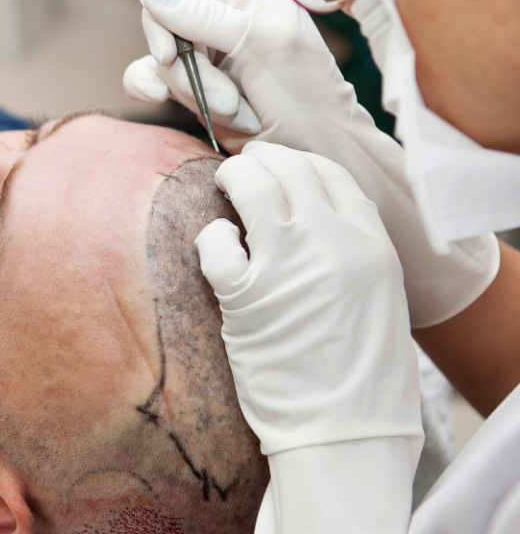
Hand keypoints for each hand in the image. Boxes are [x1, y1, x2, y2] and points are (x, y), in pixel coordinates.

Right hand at [124, 0, 498, 327]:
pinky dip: (169, 102)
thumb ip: (206, 16)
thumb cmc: (314, 112)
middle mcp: (234, 32)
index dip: (172, 3)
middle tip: (210, 83)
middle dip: (178, 53)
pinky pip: (162, 91)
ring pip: (157, 59)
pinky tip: (201, 117)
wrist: (332, 183)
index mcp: (257, 2)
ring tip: (228, 110)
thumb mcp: (263, 51)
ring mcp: (219, 70)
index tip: (176, 36)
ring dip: (178, 84)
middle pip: (165, 20)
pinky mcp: (208, 109)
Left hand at [196, 142, 421, 533]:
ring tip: (224, 186)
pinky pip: (217, 242)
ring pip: (251, 187)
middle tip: (244, 167)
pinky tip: (217, 247)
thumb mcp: (380, 298)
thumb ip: (352, 251)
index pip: (331, 174)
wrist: (345, 433)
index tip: (280, 165)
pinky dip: (212, 238)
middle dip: (261, 160)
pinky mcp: (246, 295)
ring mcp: (288, 265)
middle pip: (289, 169)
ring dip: (233, 178)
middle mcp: (334, 244)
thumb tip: (312, 217)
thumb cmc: (363, 376)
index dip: (298, 163)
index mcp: (373, 245)